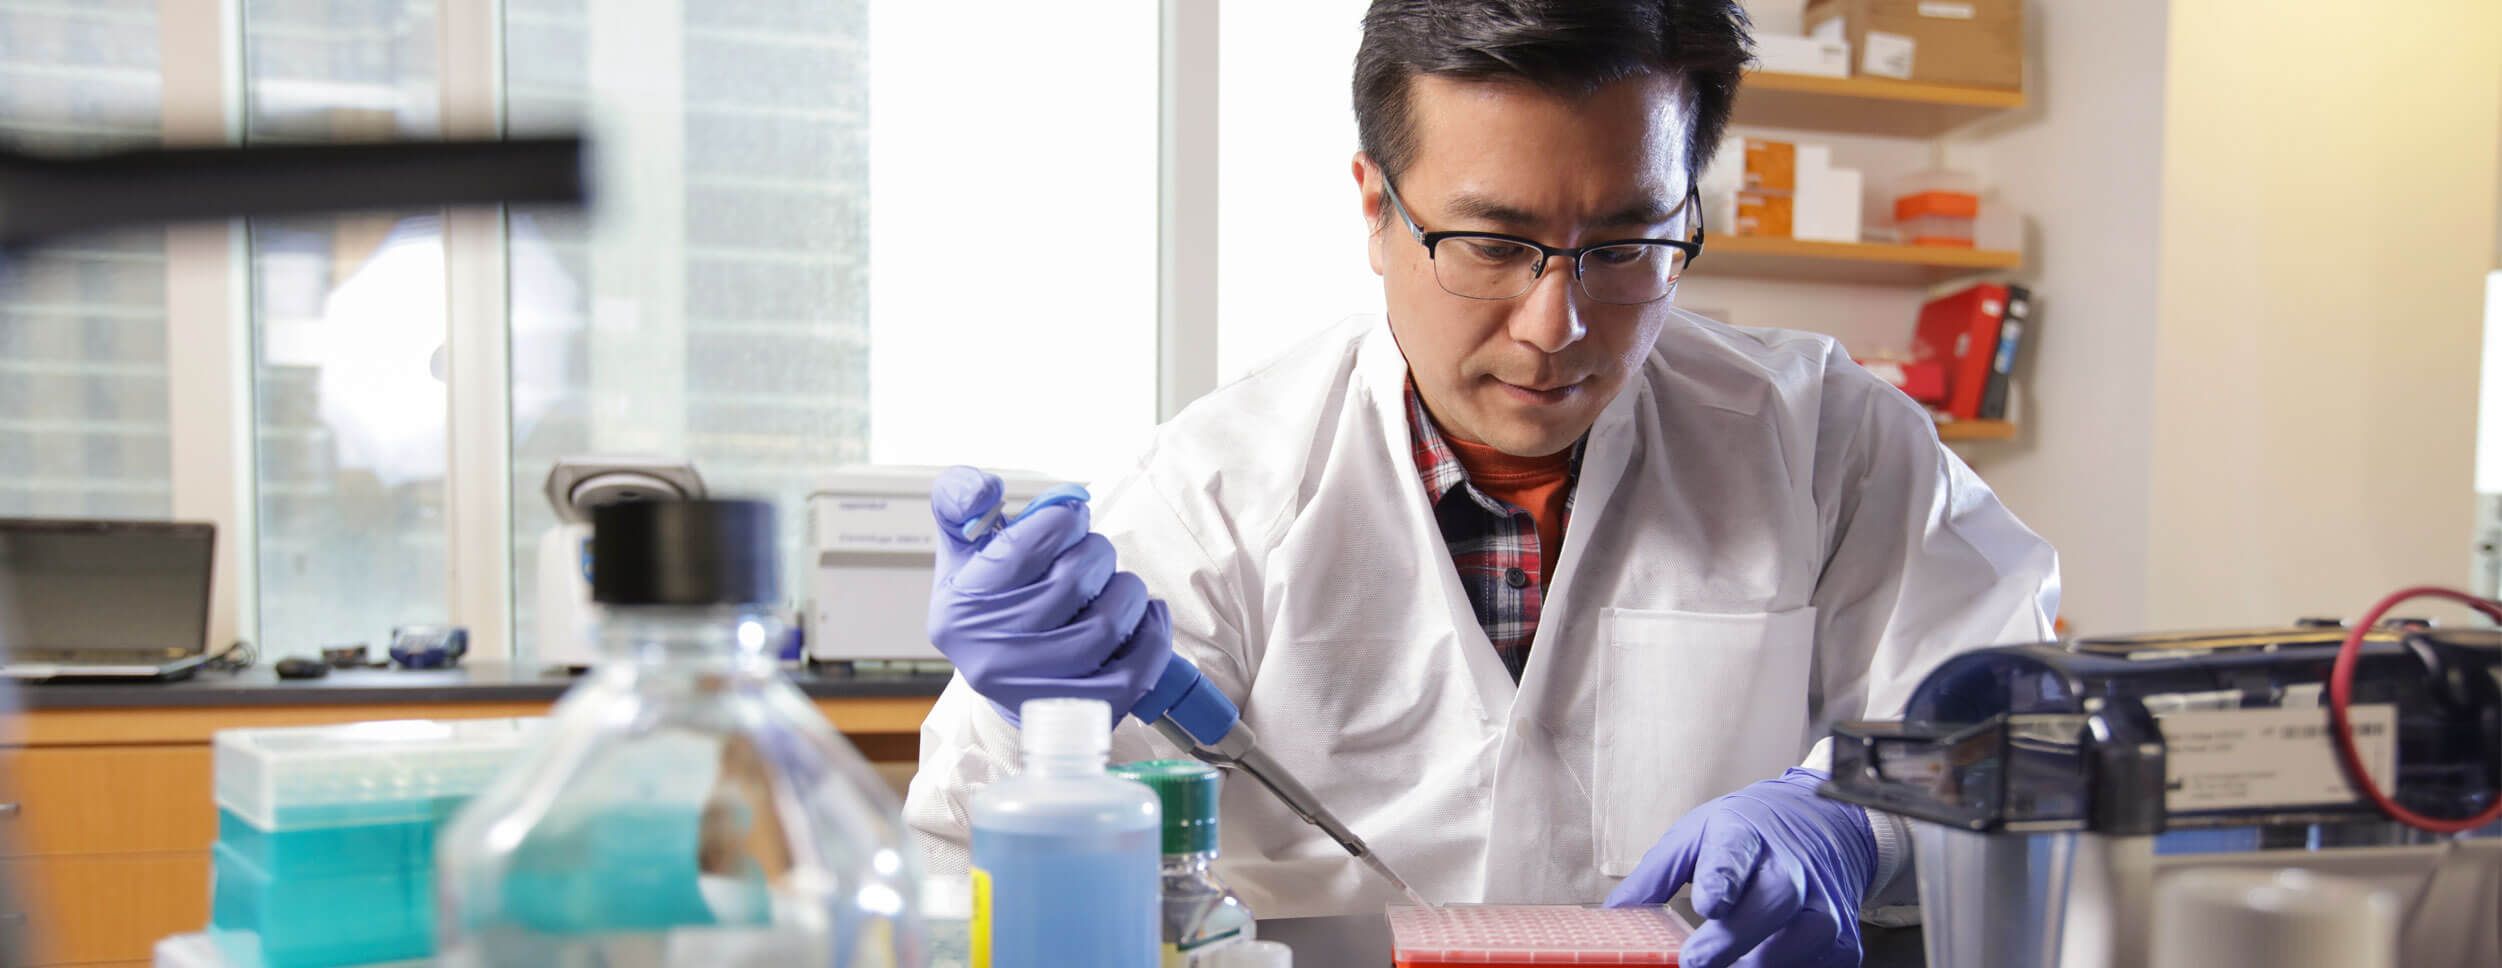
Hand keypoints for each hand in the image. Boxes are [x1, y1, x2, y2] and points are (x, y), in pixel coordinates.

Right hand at [926, 466, 1172, 725]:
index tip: (1071, 519)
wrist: (1006, 675)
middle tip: (1095, 555)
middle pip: (1073, 582)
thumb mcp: (962, 547)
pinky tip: (1143, 616)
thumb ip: (959, 499)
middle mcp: (990, 656)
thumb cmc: (992, 599)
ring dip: (1127, 591)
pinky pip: (1136, 673)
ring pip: (1106, 625)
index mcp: (960, 608)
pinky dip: (1152, 635)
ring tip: (1116, 586)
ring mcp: (1038, 693)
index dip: (1064, 519)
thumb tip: (985, 490)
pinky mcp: (1082, 714)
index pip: (1026, 545)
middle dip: (1097, 553)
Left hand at [1603, 768, 1875, 967]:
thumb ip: (1653, 877)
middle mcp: (1792, 866)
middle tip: (1696, 962)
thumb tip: (1613, 917)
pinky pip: (1815, 966)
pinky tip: (1757, 964)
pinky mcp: (1844, 938)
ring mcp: (1825, 903)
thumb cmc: (1752, 832)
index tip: (1710, 902)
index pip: (1736, 853)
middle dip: (1734, 938)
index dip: (1723, 878)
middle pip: (1774, 901)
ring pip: (1799, 943)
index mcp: (1745, 833)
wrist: (1824, 826)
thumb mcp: (1696, 835)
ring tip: (1724, 965)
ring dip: (1758, 963)